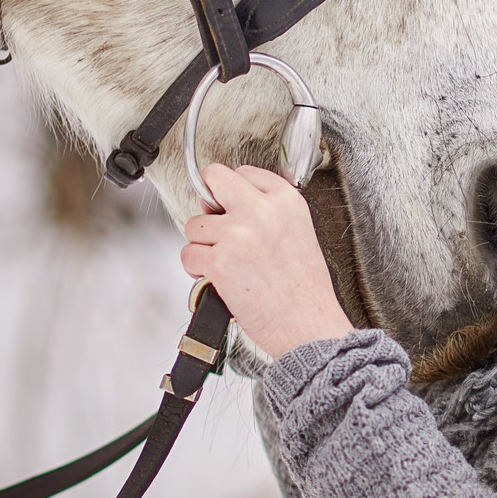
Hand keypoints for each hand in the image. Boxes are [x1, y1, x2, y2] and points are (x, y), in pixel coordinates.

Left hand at [181, 164, 355, 358]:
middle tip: (216, 225)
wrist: (308, 324)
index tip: (236, 211)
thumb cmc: (304, 289)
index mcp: (286, 200)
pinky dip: (196, 270)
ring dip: (203, 245)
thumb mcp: (298, 232)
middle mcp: (261, 210)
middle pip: (213, 178)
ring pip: (195, 224)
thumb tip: (221, 206)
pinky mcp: (219, 261)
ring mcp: (238, 234)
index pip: (243, 172)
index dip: (234, 194)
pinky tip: (217, 278)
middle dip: (208, 201)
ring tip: (226, 263)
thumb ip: (267, 211)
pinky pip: (188, 254)